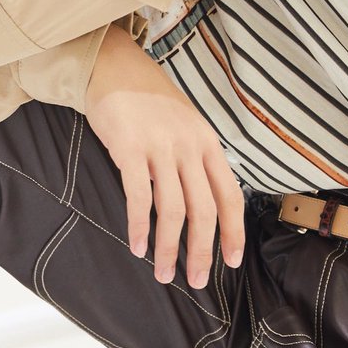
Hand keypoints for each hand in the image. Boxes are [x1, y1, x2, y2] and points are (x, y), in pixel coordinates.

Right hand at [85, 22, 244, 288]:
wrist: (114, 67)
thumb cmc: (147, 100)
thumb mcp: (185, 124)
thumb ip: (196, 158)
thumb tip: (204, 201)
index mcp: (207, 144)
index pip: (230, 196)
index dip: (233, 233)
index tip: (230, 262)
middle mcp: (189, 147)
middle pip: (204, 211)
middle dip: (201, 251)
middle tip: (195, 280)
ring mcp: (160, 147)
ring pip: (173, 210)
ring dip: (168, 247)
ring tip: (163, 272)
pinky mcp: (130, 149)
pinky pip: (139, 196)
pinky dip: (139, 226)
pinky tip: (136, 245)